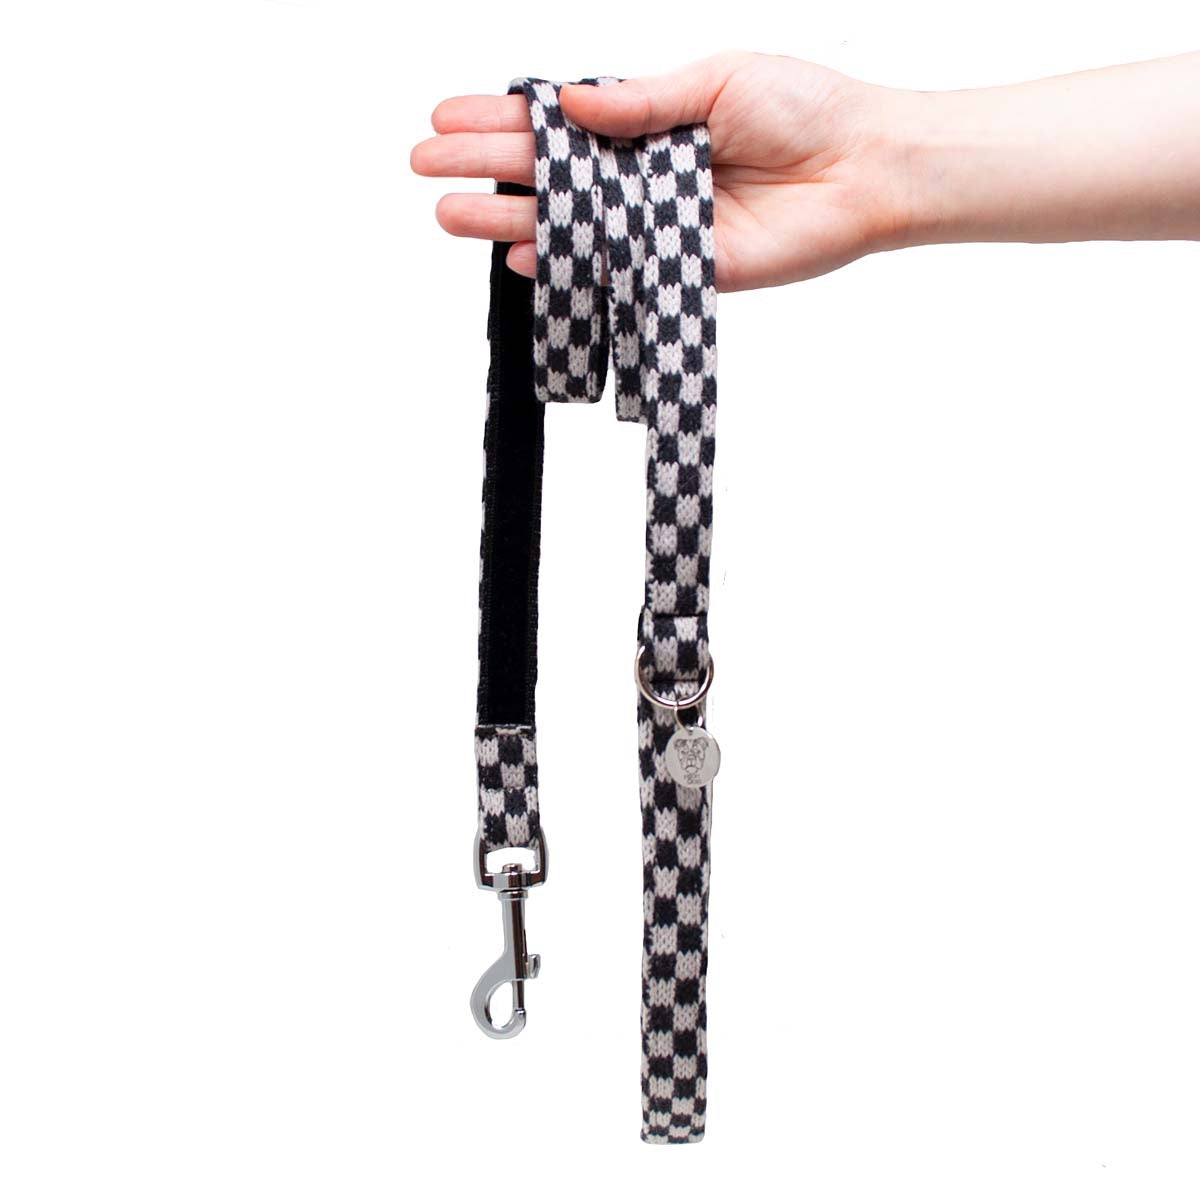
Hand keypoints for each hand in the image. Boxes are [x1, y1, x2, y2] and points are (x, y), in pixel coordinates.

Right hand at [410, 51, 918, 291]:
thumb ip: (639, 102)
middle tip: (426, 167)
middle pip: (549, 175)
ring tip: (450, 214)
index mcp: (646, 123)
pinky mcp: (681, 269)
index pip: (558, 122)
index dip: (501, 118)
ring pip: (569, 225)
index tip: (445, 116)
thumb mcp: (713, 81)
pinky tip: (520, 255)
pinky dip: (568, 265)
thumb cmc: (802, 108)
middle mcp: (642, 177)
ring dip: (507, 218)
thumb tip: (569, 106)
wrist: (864, 165)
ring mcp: (656, 225)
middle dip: (485, 167)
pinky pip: (614, 269)